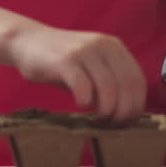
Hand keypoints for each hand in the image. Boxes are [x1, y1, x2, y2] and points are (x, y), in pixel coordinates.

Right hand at [6, 23, 146, 122]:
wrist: (28, 42)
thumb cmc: (62, 62)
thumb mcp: (92, 67)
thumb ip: (109, 82)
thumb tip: (127, 114)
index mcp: (114, 47)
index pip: (138, 81)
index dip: (136, 106)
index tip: (127, 122)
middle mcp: (103, 45)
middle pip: (126, 87)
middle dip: (122, 113)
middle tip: (111, 125)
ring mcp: (84, 51)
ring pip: (109, 89)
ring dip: (105, 111)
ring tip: (96, 118)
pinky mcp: (65, 60)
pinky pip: (84, 87)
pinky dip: (85, 102)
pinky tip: (79, 104)